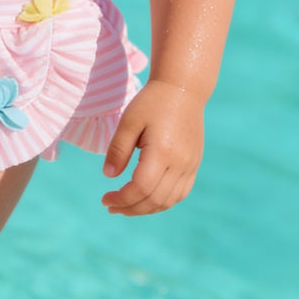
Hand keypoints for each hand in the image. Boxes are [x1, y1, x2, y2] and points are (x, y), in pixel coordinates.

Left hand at [100, 80, 204, 215]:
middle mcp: (180, 163)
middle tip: (111, 206)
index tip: (104, 199)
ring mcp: (190, 165)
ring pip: (169, 201)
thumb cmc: (152, 102)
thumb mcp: (128, 121)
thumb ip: (118, 149)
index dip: (121, 199)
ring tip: (126, 206)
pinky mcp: (194, 164)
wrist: (183, 89)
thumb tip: (109, 176)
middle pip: (154, 200)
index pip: (140, 188)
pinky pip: (180, 193)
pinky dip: (162, 202)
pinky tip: (146, 199)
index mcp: (162, 152)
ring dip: (146, 209)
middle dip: (130, 208)